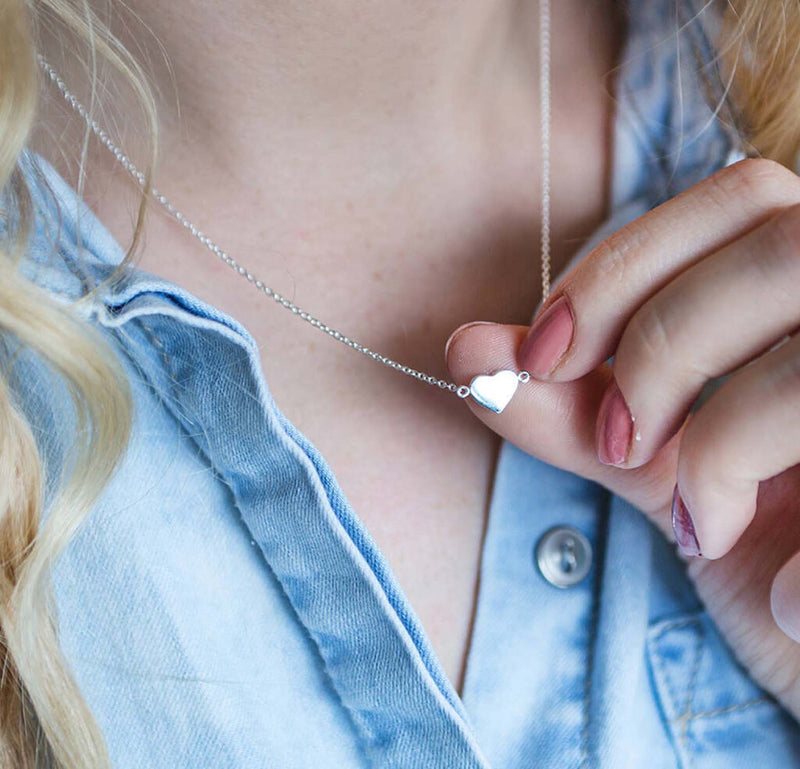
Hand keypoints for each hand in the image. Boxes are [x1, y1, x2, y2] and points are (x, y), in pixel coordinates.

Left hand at [444, 158, 799, 719]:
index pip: (741, 199)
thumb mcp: (669, 468)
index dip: (625, 265)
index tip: (545, 355)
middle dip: (662, 338)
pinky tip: (789, 604)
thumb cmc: (773, 551)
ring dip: (722, 442)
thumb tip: (470, 350)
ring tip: (701, 523)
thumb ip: (578, 408)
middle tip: (620, 440)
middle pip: (780, 243)